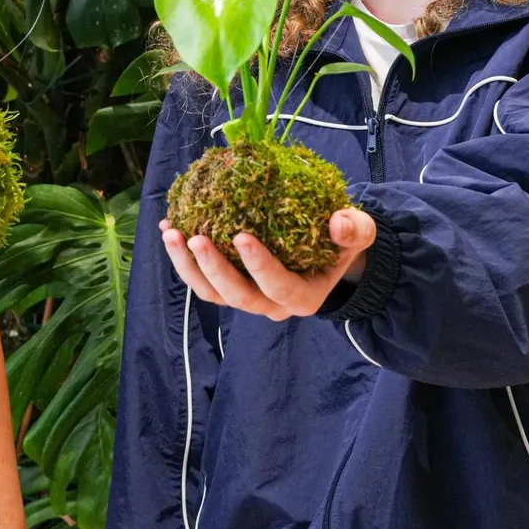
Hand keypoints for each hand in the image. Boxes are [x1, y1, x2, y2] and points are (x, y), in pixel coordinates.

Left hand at [159, 207, 375, 320]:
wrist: (326, 253)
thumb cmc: (340, 243)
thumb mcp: (359, 234)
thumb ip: (354, 229)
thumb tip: (338, 222)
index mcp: (303, 297)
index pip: (278, 287)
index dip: (259, 266)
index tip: (241, 236)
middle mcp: (271, 306)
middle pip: (237, 297)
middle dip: (214, 268)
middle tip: (195, 237)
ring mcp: (247, 299)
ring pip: (212, 293)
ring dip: (188, 266)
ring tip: (171, 232)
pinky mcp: (228, 287)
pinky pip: (201, 280)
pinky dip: (182, 257)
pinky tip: (169, 226)